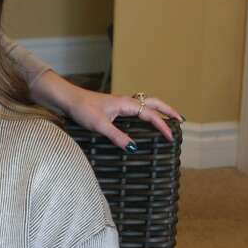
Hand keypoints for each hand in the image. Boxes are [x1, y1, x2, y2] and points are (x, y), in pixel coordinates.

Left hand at [58, 83, 181, 149]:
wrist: (67, 99)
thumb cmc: (82, 109)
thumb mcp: (100, 125)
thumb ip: (117, 136)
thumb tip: (134, 148)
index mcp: (126, 104)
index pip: (150, 114)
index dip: (162, 125)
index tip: (171, 137)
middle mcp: (125, 102)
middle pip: (153, 103)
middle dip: (167, 110)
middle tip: (180, 120)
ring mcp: (120, 104)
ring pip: (145, 104)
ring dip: (157, 109)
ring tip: (167, 118)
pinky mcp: (114, 108)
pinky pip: (136, 108)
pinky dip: (145, 112)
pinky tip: (144, 121)